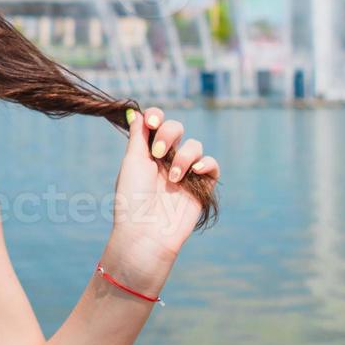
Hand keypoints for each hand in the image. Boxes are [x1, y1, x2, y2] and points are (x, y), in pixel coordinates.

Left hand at [110, 107, 219, 263]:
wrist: (146, 232)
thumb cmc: (132, 199)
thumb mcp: (132, 163)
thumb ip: (138, 136)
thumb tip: (136, 112)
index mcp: (147, 153)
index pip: (157, 124)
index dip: (157, 116)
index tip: (153, 122)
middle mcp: (166, 159)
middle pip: (176, 128)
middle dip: (169, 134)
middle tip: (158, 153)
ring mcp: (185, 173)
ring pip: (195, 145)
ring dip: (185, 155)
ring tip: (173, 178)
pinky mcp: (201, 187)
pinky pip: (212, 165)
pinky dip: (207, 164)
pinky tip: (196, 171)